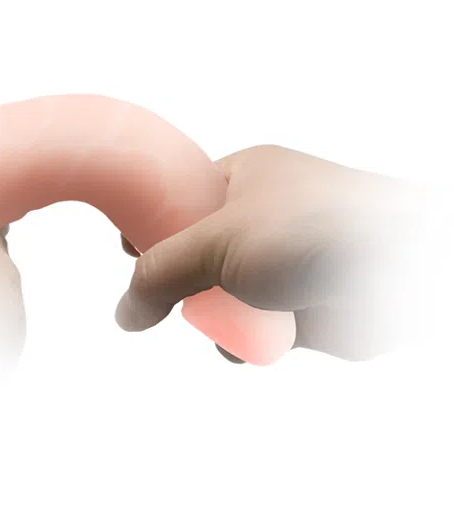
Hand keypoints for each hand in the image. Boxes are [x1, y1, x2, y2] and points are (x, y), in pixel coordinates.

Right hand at [117, 145, 418, 361]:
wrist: (397, 269)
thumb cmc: (311, 230)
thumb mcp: (216, 242)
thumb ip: (160, 275)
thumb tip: (124, 314)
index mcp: (242, 178)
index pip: (180, 196)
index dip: (151, 222)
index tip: (126, 246)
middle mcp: (262, 217)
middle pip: (198, 253)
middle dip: (181, 281)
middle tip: (164, 297)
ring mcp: (282, 263)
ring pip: (224, 296)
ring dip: (214, 316)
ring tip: (215, 321)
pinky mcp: (299, 305)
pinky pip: (254, 326)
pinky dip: (247, 339)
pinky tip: (247, 342)